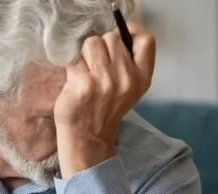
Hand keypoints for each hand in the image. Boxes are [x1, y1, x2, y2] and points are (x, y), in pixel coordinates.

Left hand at [54, 23, 155, 178]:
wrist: (88, 138)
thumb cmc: (104, 109)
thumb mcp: (128, 88)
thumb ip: (127, 63)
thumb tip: (113, 34)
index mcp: (142, 77)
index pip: (146, 40)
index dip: (130, 31)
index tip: (120, 36)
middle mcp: (126, 78)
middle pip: (111, 37)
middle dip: (100, 46)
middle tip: (95, 66)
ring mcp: (104, 81)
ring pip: (91, 43)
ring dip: (84, 54)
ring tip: (85, 72)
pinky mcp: (83, 85)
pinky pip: (74, 59)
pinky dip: (71, 67)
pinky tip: (75, 81)